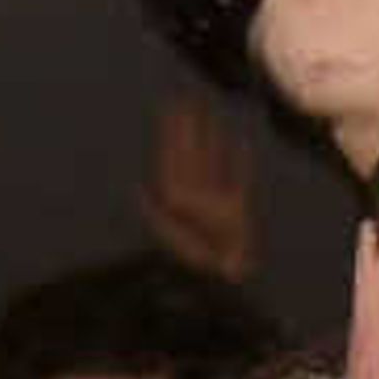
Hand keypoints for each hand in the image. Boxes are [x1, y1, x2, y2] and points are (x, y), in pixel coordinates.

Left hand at [144, 95, 260, 287]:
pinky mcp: (236, 209)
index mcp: (174, 196)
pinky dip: (240, 162)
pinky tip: (241, 143)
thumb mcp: (167, 232)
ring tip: (213, 115)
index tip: (173, 106)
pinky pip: (238, 179)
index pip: (172, 155)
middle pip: (190, 153)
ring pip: (212, 161)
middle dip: (189, 128)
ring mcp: (213, 200)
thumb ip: (154, 211)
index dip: (173, 131)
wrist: (218, 279)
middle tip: (189, 100)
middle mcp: (192, 194)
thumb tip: (137, 189)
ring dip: (212, 139)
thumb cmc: (192, 256)